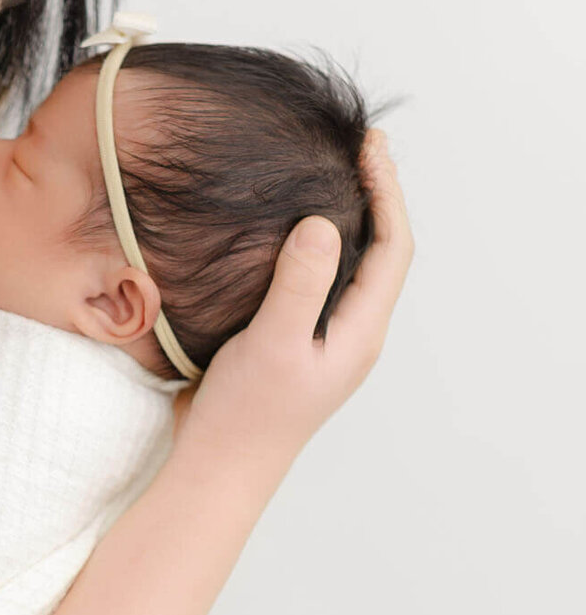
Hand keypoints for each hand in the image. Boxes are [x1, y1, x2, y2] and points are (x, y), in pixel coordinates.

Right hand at [171, 130, 412, 471]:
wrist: (220, 468)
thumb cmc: (246, 415)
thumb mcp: (272, 343)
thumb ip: (300, 284)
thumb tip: (324, 224)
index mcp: (360, 331)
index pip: (394, 247)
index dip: (388, 192)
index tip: (370, 147)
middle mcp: (353, 332)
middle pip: (383, 251)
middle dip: (378, 195)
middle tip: (359, 147)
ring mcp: (326, 338)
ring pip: (354, 265)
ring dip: (352, 217)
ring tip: (335, 174)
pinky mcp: (297, 341)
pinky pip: (322, 280)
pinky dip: (319, 243)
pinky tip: (292, 229)